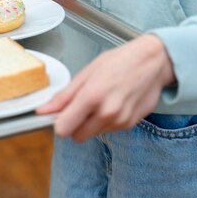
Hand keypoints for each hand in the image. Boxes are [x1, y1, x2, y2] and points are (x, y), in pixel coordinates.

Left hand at [37, 34, 174, 141]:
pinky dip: (106, 121)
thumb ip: (64, 96)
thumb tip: (43, 110)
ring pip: (93, 134)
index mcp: (92, 96)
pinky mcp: (129, 125)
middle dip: (75, 124)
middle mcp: (106, 113)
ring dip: (91, 123)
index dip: (59, 122)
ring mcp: (120, 121)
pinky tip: (113, 103)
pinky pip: (108, 130)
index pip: (63, 129)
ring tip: (101, 100)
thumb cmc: (120, 61)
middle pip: (76, 136)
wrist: (153, 62)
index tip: (60, 114)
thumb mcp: (88, 72)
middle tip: (81, 106)